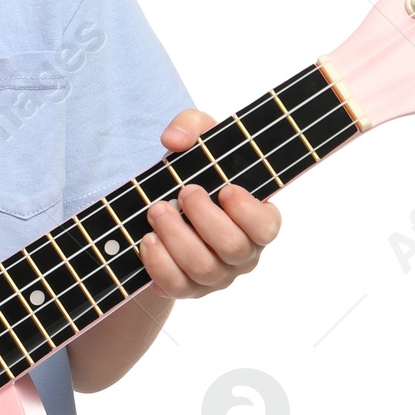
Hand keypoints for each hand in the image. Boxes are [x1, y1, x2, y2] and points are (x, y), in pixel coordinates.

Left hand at [139, 109, 282, 298]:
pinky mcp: (189, 289)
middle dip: (205, 218)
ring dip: (177, 237)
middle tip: (185, 192)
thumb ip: (192, 126)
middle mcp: (243, 253)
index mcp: (257, 220)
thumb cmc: (194, 172)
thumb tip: (175, 140)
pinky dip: (160, 264)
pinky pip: (177, 287)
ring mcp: (217, 275)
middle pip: (233, 248)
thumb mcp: (198, 140)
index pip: (267, 227)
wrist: (165, 206)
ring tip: (157, 210)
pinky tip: (147, 240)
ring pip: (203, 268)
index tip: (226, 189)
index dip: (249, 212)